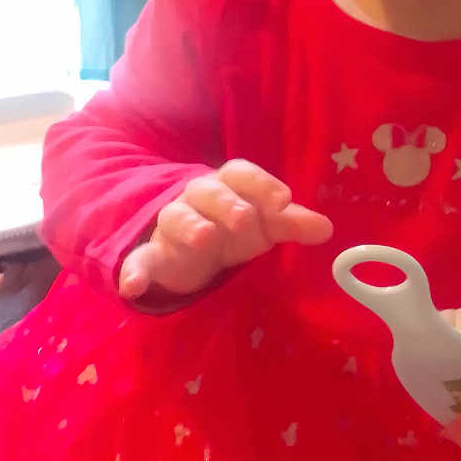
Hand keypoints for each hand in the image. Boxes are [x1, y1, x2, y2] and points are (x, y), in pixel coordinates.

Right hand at [118, 161, 332, 300]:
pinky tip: (132, 286)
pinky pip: (139, 260)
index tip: (282, 201)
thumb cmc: (234, 227)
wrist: (190, 245)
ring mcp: (172, 226)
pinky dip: (134, 272)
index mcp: (228, 186)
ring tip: (203, 238)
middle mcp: (197, 199)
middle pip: (208, 191)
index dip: (262, 184)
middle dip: (226, 203)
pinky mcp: (152, 256)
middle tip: (244, 220)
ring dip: (189, 225)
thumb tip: (328, 229)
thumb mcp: (265, 225)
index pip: (242, 174)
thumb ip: (292, 223)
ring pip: (175, 218)